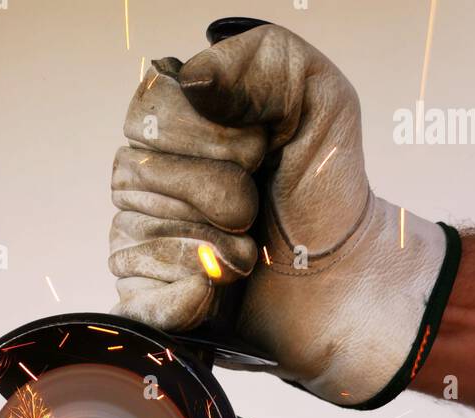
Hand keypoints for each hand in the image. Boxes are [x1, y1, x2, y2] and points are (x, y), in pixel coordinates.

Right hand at [109, 23, 455, 405]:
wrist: (340, 276)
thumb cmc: (323, 189)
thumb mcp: (316, 100)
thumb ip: (262, 62)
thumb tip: (194, 82)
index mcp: (176, 116)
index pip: (148, 105)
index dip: (206, 131)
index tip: (258, 148)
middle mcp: (145, 174)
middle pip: (134, 172)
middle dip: (216, 190)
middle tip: (257, 205)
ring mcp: (136, 238)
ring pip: (137, 235)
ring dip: (213, 245)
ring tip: (249, 252)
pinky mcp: (141, 299)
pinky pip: (136, 297)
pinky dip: (188, 295)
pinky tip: (219, 289)